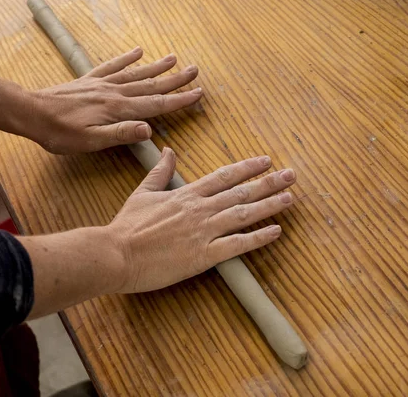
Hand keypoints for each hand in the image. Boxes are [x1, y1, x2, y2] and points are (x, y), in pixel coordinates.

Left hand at [23, 47, 201, 153]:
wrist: (31, 113)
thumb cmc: (60, 133)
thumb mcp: (91, 141)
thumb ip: (121, 134)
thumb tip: (149, 129)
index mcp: (118, 109)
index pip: (156, 104)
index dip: (179, 100)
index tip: (198, 94)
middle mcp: (114, 92)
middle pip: (151, 85)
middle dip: (175, 80)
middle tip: (195, 71)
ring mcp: (102, 84)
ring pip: (136, 73)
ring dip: (157, 67)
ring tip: (174, 58)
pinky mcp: (90, 80)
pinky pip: (112, 66)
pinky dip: (126, 58)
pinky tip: (138, 51)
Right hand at [106, 148, 296, 293]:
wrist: (116, 253)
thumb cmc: (127, 225)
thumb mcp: (143, 192)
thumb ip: (160, 171)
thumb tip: (168, 150)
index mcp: (186, 194)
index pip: (224, 176)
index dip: (247, 168)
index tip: (266, 161)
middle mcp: (200, 209)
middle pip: (241, 192)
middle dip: (268, 183)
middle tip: (291, 175)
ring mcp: (204, 231)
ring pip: (243, 214)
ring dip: (269, 205)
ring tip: (290, 198)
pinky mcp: (203, 256)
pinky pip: (237, 245)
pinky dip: (258, 238)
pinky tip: (276, 231)